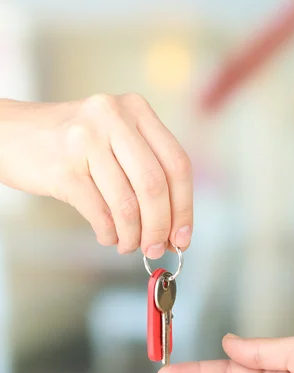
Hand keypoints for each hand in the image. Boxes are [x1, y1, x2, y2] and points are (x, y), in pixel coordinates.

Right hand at [0, 94, 191, 255]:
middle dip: (160, 227)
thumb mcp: (114, 141)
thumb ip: (145, 174)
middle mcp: (113, 118)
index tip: (182, 237)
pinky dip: (109, 234)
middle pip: (155, 186)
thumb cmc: (71, 145)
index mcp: (136, 109)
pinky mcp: (64, 167)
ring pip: (127, 204)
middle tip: (156, 249)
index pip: (177, 164)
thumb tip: (173, 230)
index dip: (184, 207)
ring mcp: (86, 140)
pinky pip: (100, 214)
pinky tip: (108, 236)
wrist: (11, 134)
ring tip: (128, 245)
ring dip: (133, 236)